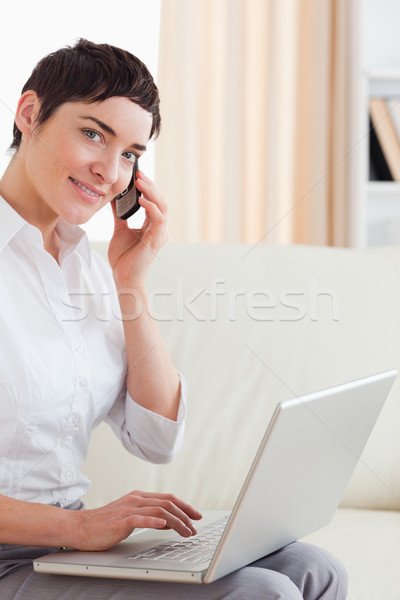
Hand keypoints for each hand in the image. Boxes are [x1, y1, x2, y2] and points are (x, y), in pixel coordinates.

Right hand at [73, 491, 202, 550]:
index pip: (168, 498)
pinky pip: (141, 518)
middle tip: (196, 526)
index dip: (185, 506)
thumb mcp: (131, 517)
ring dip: (177, 521)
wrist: (80, 527)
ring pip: (160, 510)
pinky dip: (154, 521)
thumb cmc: (105, 524)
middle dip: (186, 514)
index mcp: (139, 496)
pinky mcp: (121, 520)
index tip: (196, 515)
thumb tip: (169, 522)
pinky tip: (164, 525)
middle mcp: (136, 499)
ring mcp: (128, 508)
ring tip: (186, 531)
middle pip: (168, 503)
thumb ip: (149, 516)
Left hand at [108, 171, 167, 288]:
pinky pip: (158, 219)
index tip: (137, 175)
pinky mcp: (156, 240)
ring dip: (151, 192)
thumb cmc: (123, 258)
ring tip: (140, 182)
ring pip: (161, 207)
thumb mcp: (119, 230)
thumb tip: (114, 198)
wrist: (123, 277)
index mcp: (152, 226)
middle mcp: (159, 229)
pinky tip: (141, 199)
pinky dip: (151, 207)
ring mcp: (159, 234)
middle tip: (139, 174)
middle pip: (160, 201)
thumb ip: (120, 215)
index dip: (147, 188)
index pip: (154, 202)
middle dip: (150, 186)